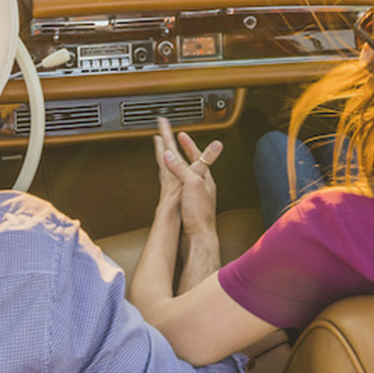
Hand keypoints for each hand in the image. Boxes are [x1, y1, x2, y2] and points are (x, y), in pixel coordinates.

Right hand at [156, 117, 220, 237]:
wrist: (198, 238)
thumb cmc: (199, 215)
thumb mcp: (191, 185)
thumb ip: (181, 169)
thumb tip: (169, 154)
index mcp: (204, 178)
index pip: (197, 155)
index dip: (188, 144)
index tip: (181, 134)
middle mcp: (201, 186)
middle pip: (190, 162)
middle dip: (182, 150)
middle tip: (175, 139)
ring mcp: (195, 196)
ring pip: (185, 174)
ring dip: (178, 163)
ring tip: (171, 156)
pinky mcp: (188, 205)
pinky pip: (181, 186)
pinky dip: (175, 179)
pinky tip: (172, 183)